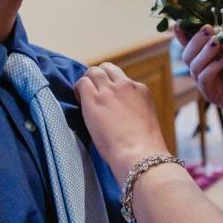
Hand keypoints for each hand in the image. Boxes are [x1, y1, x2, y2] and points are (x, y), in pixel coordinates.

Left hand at [74, 63, 170, 182]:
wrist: (140, 154)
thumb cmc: (144, 149)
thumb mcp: (143, 121)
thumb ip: (132, 111)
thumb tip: (118, 115)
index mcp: (141, 91)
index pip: (121, 79)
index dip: (111, 87)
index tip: (107, 99)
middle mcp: (126, 86)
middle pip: (107, 68)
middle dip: (98, 78)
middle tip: (93, 94)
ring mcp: (110, 91)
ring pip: (94, 71)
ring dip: (87, 82)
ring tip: (84, 98)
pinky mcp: (94, 99)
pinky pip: (82, 83)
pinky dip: (78, 90)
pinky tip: (79, 102)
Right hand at [176, 23, 222, 122]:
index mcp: (212, 53)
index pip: (192, 43)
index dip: (184, 34)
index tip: (180, 22)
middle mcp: (206, 66)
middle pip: (187, 53)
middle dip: (195, 40)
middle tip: (208, 30)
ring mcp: (207, 80)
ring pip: (193, 65)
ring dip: (203, 52)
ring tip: (216, 43)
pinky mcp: (211, 93)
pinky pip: (203, 78)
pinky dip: (210, 67)